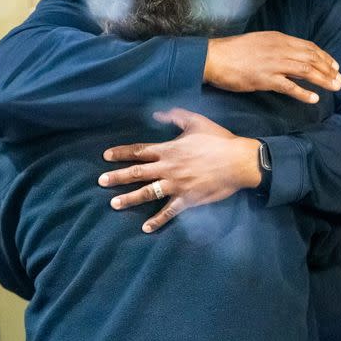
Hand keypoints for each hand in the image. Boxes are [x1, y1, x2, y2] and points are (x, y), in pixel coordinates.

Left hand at [98, 108, 260, 233]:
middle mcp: (168, 168)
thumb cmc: (219, 140)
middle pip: (137, 173)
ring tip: (114, 204)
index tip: (106, 156)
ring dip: (129, 199)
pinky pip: (169, 212)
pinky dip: (157, 221)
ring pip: (147, 193)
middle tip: (101, 181)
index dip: (121, 153)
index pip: (138, 151)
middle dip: (117, 177)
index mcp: (168, 149)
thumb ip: (175, 116)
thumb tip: (157, 113)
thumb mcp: (196, 122)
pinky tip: (145, 228)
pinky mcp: (188, 199)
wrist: (239, 161)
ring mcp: (177, 185)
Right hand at [204, 31, 340, 103]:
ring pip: (306, 70)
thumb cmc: (231, 52)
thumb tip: (287, 55)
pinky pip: (290, 86)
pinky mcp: (265, 78)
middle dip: (328, 69)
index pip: (308, 46)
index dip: (324, 56)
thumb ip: (275, 47)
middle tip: (340, 79)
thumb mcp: (258, 42)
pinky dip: (304, 93)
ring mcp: (273, 64)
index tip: (334, 65)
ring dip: (323, 79)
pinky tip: (314, 98)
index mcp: (277, 38)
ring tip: (335, 87)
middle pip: (311, 58)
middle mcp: (279, 49)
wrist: (213, 58)